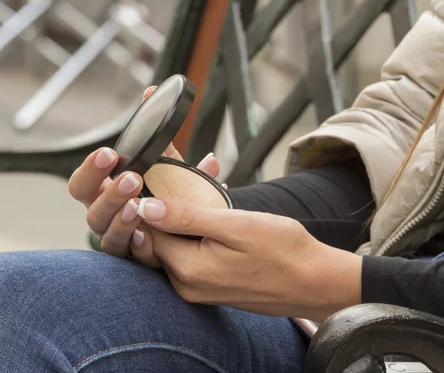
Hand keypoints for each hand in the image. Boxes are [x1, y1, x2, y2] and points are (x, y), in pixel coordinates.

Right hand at [68, 86, 221, 258]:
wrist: (190, 236)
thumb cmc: (167, 198)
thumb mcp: (167, 168)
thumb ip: (159, 138)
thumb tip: (153, 91)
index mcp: (105, 194)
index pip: (82, 184)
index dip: (91, 169)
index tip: (109, 153)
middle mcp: (105, 218)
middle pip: (90, 209)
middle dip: (108, 192)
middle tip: (131, 178)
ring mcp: (119, 240)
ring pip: (105, 235)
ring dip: (120, 218)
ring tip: (138, 206)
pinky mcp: (135, 260)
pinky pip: (129, 258)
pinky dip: (137, 246)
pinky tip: (147, 237)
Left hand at [133, 197, 362, 320]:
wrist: (317, 283)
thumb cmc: (284, 251)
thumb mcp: (236, 226)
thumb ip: (187, 218)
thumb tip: (144, 206)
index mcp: (187, 270)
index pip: (147, 229)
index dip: (149, 198)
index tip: (158, 172)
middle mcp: (185, 285)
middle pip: (158, 237)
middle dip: (167, 204)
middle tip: (181, 174)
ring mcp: (197, 290)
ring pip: (174, 244)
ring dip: (182, 216)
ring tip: (203, 188)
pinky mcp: (209, 288)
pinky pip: (190, 255)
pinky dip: (195, 232)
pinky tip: (211, 211)